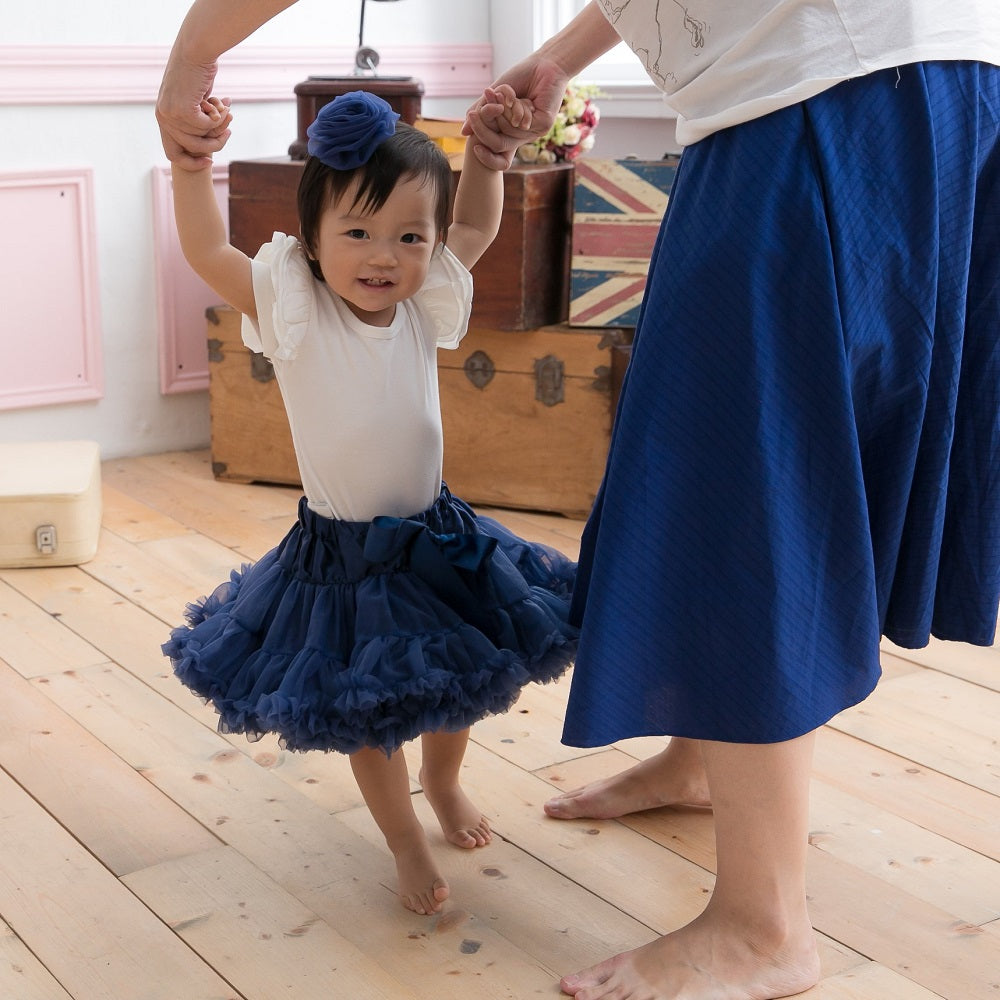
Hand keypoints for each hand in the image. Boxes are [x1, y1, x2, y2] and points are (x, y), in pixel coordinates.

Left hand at [156, 53, 231, 169]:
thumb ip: (193, 120)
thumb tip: (208, 143)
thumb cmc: (197, 72)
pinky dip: (218, 116)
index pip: (173, 153)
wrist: (195, 50)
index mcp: (162, 116)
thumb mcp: (192, 100)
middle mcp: (163, 117)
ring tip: (225, 109)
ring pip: (202, 138)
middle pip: (191, 150)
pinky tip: (219, 101)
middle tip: (228, 133)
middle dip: (213, 145)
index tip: (209, 161)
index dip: (191, 162)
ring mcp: (171, 115)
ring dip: (219, 126)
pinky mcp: (184, 110)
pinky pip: (208, 126)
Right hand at [463, 54, 569, 169]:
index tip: (472, 131)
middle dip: (487, 124)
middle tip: (482, 104)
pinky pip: (522, 124)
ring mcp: (535, 131)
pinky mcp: (544, 124)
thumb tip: (464, 132)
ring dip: (505, 109)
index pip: (494, 145)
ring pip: (509, 131)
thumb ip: (482, 112)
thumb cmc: (522, 75)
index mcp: (513, 130)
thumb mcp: (496, 94)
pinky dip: (517, 107)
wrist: (544, 62)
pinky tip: (522, 97)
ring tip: (507, 92)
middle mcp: (524, 134)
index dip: (482, 138)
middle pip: (499, 143)